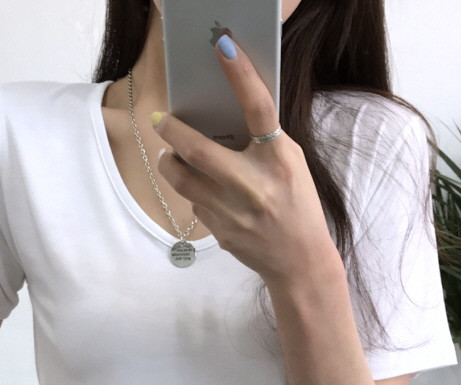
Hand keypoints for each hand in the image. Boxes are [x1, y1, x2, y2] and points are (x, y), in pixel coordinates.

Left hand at [153, 35, 343, 288]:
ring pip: (182, 179)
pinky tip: (203, 192)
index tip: (223, 46)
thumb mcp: (291, 165)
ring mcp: (231, 212)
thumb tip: (225, 115)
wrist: (299, 262)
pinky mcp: (219, 232)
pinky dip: (193, 193)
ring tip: (171, 155)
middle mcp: (252, 185)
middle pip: (197, 149)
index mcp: (278, 160)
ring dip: (170, 163)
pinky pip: (194, 204)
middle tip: (161, 119)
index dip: (241, 75)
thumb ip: (264, 141)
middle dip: (172, 129)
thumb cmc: (297, 206)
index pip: (259, 108)